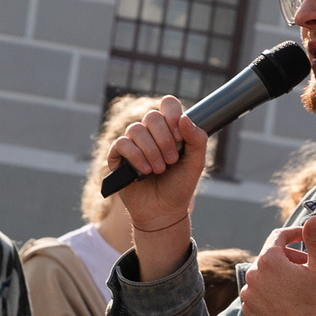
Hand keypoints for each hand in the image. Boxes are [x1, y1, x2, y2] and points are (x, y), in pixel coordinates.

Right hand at [107, 98, 206, 276]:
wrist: (163, 211)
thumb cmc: (179, 186)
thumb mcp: (196, 163)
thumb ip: (197, 139)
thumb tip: (184, 117)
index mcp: (169, 129)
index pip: (168, 104)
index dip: (172, 115)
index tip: (180, 136)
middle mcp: (150, 133)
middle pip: (152, 116)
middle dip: (164, 139)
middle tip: (172, 160)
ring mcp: (133, 144)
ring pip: (136, 130)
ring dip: (151, 151)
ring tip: (160, 169)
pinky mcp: (118, 157)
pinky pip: (122, 144)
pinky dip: (136, 157)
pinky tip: (145, 172)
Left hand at [240, 217, 315, 315]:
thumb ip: (313, 239)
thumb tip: (313, 217)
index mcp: (269, 261)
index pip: (278, 237)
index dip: (294, 234)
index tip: (306, 237)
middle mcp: (253, 276)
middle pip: (271, 256)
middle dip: (289, 257)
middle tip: (308, 267)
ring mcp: (249, 295)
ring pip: (264, 275)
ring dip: (280, 275)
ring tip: (298, 287)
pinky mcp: (249, 311)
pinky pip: (259, 292)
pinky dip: (271, 291)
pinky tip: (288, 301)